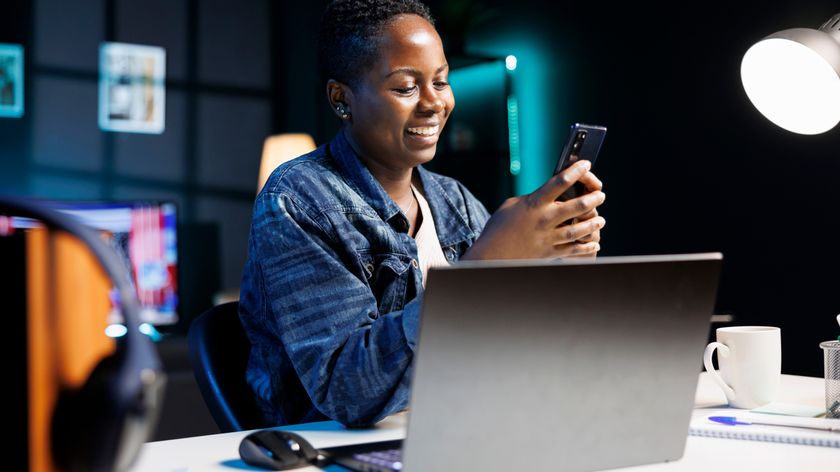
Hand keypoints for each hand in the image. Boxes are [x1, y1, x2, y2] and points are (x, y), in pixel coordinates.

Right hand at [463, 160, 605, 259]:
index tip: (586, 164)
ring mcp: (548, 237)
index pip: (560, 182)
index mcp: (534, 203)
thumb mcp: (511, 205)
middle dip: (593, 199)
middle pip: (577, 206)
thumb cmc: (499, 227)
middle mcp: (544, 219)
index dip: (576, 170)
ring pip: (579, 229)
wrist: (491, 254)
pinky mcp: (549, 252)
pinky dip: (586, 246)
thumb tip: (546, 195)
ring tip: (601, 220)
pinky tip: (594, 243)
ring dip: (593, 223)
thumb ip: (532, 198)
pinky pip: (573, 250)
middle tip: (600, 195)